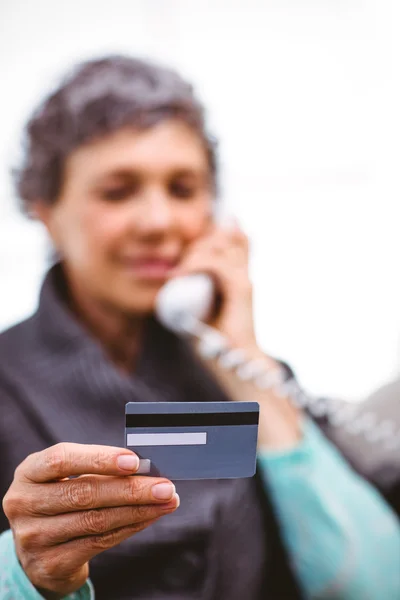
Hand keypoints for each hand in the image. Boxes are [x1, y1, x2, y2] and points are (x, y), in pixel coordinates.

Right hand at [2, 443, 178, 596]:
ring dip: (138, 510)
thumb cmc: (59, 498)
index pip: (62, 459)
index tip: (134, 461)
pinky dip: (130, 527)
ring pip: (96, 520)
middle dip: (131, 489)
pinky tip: (149, 517)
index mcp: (29, 473)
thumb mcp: (65, 477)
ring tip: (166, 502)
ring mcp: (34, 537)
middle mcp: (25, 504)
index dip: (99, 459)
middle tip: (164, 486)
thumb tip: (145, 468)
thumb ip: (97, 469)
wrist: (37, 548)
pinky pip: (99, 543)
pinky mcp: (50, 563)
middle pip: (85, 493)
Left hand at [172, 222, 257, 349]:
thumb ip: (190, 290)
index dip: (206, 237)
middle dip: (196, 245)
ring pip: (217, 245)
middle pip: (223, 235)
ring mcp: (244, 278)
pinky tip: (180, 274)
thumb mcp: (198, 307)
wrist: (233, 361)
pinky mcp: (242, 287)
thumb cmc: (214, 339)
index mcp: (237, 274)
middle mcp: (244, 272)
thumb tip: (170, 277)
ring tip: (178, 273)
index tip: (182, 258)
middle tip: (178, 269)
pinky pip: (216, 263)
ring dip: (193, 254)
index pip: (230, 237)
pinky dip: (195, 265)